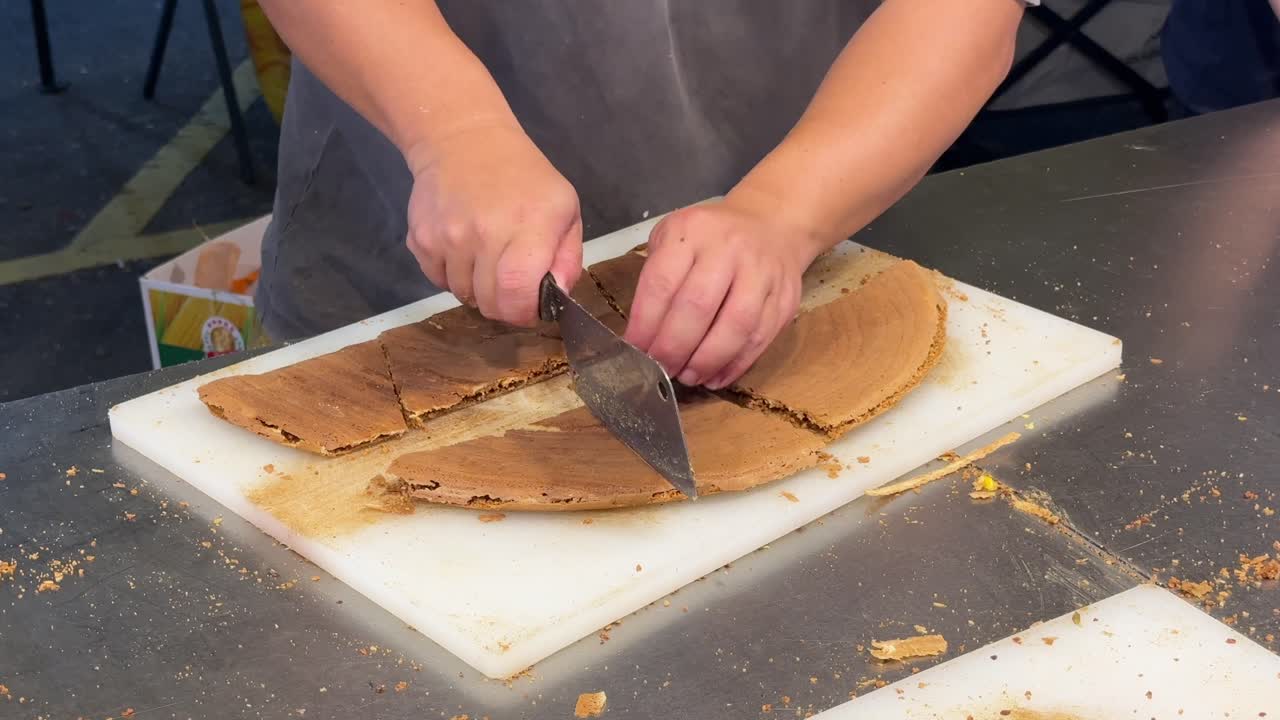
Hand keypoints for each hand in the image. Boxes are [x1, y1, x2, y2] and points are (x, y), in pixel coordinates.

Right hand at [405, 124, 582, 325]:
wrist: (464, 140)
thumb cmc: (524, 178)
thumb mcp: (564, 208)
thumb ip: (567, 258)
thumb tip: (556, 297)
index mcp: (528, 225)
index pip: (516, 291)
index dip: (522, 312)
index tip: (528, 309)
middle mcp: (484, 232)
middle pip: (488, 301)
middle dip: (503, 305)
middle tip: (509, 286)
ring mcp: (448, 236)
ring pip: (462, 293)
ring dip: (476, 288)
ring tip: (485, 258)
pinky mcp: (421, 238)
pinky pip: (437, 280)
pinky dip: (451, 275)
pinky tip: (462, 249)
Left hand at [625, 192, 825, 388]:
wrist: (772, 224)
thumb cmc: (710, 239)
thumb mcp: (674, 237)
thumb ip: (656, 276)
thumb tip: (641, 336)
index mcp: (692, 231)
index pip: (662, 283)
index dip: (645, 324)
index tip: (635, 351)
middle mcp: (730, 249)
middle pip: (698, 306)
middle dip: (674, 347)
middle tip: (660, 369)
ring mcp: (762, 273)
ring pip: (736, 326)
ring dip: (707, 360)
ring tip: (688, 377)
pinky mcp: (785, 298)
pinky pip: (760, 338)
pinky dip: (736, 365)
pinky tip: (715, 377)